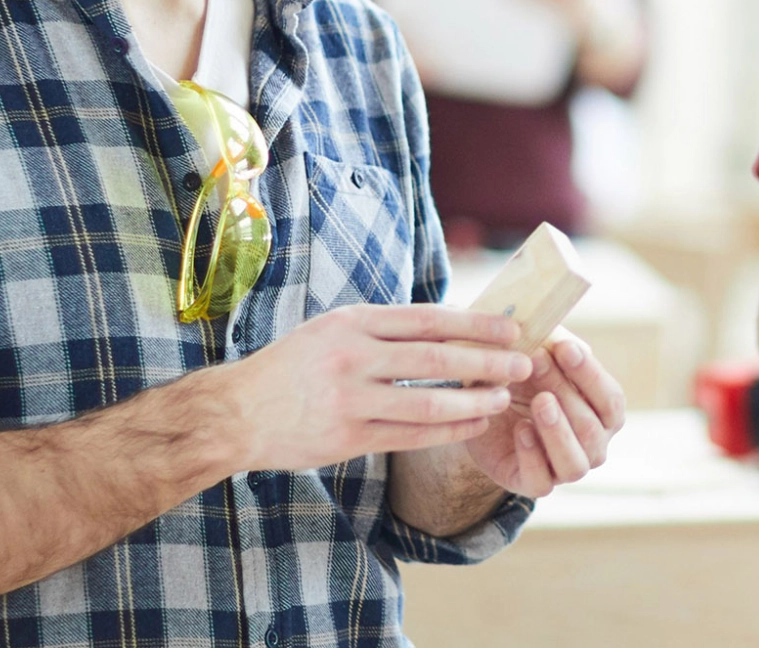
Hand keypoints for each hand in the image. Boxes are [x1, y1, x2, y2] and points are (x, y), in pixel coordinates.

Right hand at [227, 304, 532, 472]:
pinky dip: (447, 432)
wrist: (236, 412)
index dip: (473, 323)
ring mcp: (349, 400)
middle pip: (434, 359)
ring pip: (426, 403)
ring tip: (504, 399)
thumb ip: (380, 328)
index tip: (510, 327)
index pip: (426, 319)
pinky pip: (409, 436)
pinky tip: (473, 425)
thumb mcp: (331, 329)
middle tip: (522, 363)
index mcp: (351, 323)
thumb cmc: (291, 367)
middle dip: (485, 362)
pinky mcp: (347, 438)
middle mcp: (352, 358)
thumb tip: (445, 325)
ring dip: (472, 402)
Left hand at [461, 327, 625, 497]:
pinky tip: (520, 429)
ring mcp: (564, 467)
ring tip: (539, 401)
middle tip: (537, 362)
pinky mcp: (532, 482)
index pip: (611, 400)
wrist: (482, 409)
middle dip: (565, 392)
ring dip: (558, 430)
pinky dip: (533, 455)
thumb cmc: (523, 377)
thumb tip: (554, 332)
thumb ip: (552, 343)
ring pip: (576, 463)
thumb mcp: (537, 353)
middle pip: (591, 427)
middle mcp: (592, 445)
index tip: (564, 347)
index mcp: (603, 414)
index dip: (590, 374)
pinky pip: (542, 482)